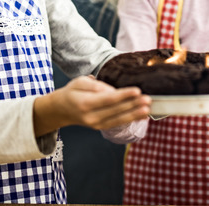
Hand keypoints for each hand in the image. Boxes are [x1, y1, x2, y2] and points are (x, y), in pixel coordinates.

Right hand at [33, 76, 150, 136]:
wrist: (60, 110)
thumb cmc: (71, 93)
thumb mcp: (79, 82)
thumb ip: (95, 86)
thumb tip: (113, 91)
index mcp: (85, 103)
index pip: (108, 99)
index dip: (123, 95)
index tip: (137, 90)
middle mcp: (91, 117)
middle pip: (116, 110)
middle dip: (133, 105)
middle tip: (148, 99)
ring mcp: (96, 124)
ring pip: (119, 119)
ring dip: (135, 114)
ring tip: (148, 108)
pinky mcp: (100, 127)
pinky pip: (117, 123)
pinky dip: (130, 119)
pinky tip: (142, 115)